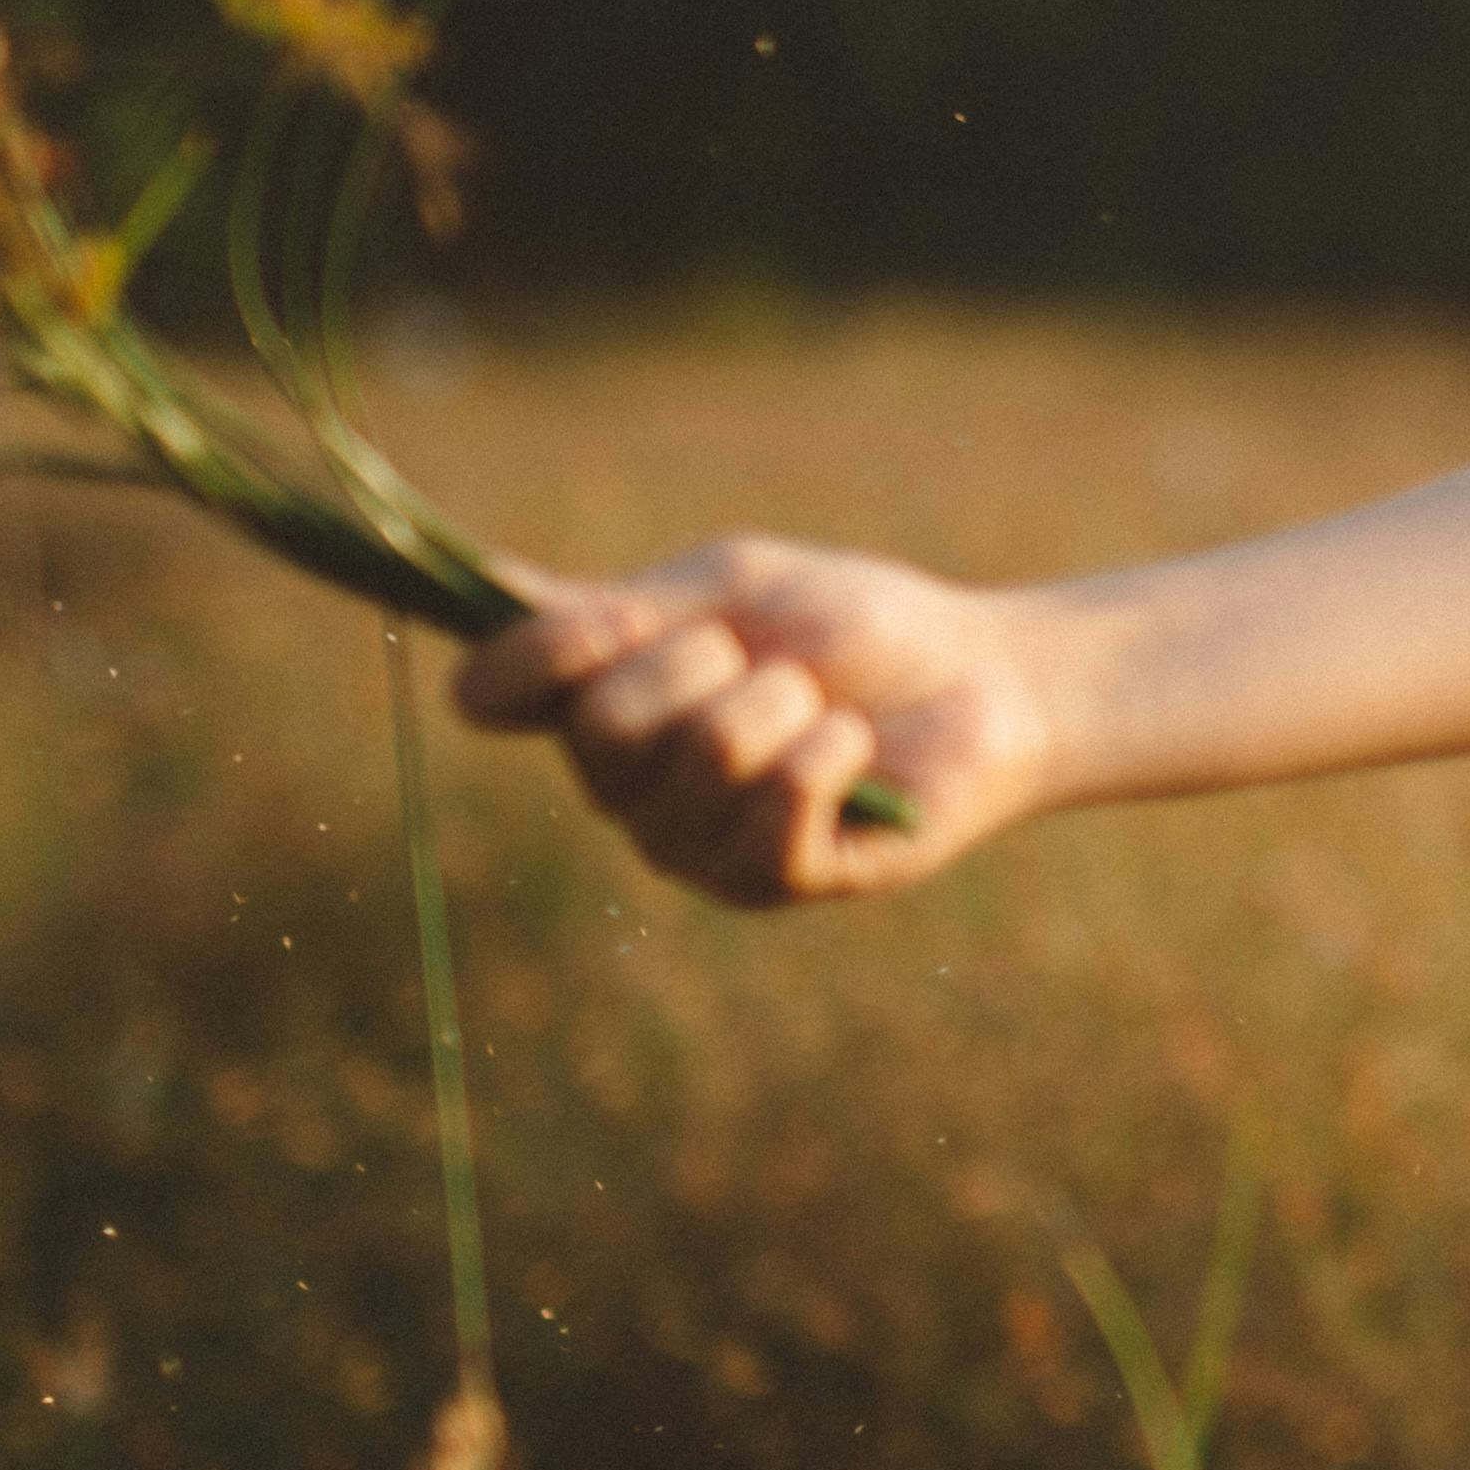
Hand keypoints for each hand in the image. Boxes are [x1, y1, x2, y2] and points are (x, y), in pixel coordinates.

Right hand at [455, 537, 1064, 907]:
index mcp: (594, 700)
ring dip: (784, 704)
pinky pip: (772, 813)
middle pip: (600, 726)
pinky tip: (852, 749)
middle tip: (764, 657)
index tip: (616, 616)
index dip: (538, 653)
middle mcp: (620, 784)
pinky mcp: (767, 882)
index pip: (491, 694)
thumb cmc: (851, 631)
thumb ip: (618, 608)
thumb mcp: (732, 590)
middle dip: (701, 664)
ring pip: (700, 760)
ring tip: (821, 704)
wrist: (978, 681)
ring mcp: (687, 842)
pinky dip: (827, 756)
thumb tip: (490, 587)